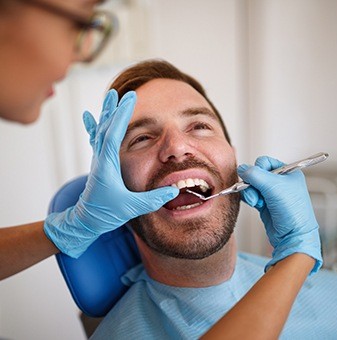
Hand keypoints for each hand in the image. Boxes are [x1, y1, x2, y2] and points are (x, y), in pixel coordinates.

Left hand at [44, 90, 178, 257]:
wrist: (86, 220)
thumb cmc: (105, 214)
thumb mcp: (131, 208)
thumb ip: (153, 199)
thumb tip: (174, 190)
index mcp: (107, 166)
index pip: (113, 134)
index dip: (122, 116)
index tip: (129, 99)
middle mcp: (100, 159)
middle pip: (106, 128)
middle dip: (114, 109)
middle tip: (121, 93)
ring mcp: (98, 160)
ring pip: (101, 131)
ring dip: (107, 113)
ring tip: (110, 97)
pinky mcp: (99, 163)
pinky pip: (96, 139)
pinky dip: (94, 126)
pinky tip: (89, 117)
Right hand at [237, 156, 321, 274]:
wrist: (293, 236)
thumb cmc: (292, 211)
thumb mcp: (273, 187)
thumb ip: (255, 174)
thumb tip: (241, 168)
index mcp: (288, 172)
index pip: (265, 162)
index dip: (258, 169)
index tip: (259, 178)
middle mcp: (280, 182)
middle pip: (256, 174)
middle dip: (252, 184)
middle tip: (256, 192)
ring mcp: (271, 193)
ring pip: (251, 185)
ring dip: (250, 193)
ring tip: (256, 202)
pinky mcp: (265, 203)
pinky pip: (250, 195)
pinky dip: (250, 199)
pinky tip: (256, 205)